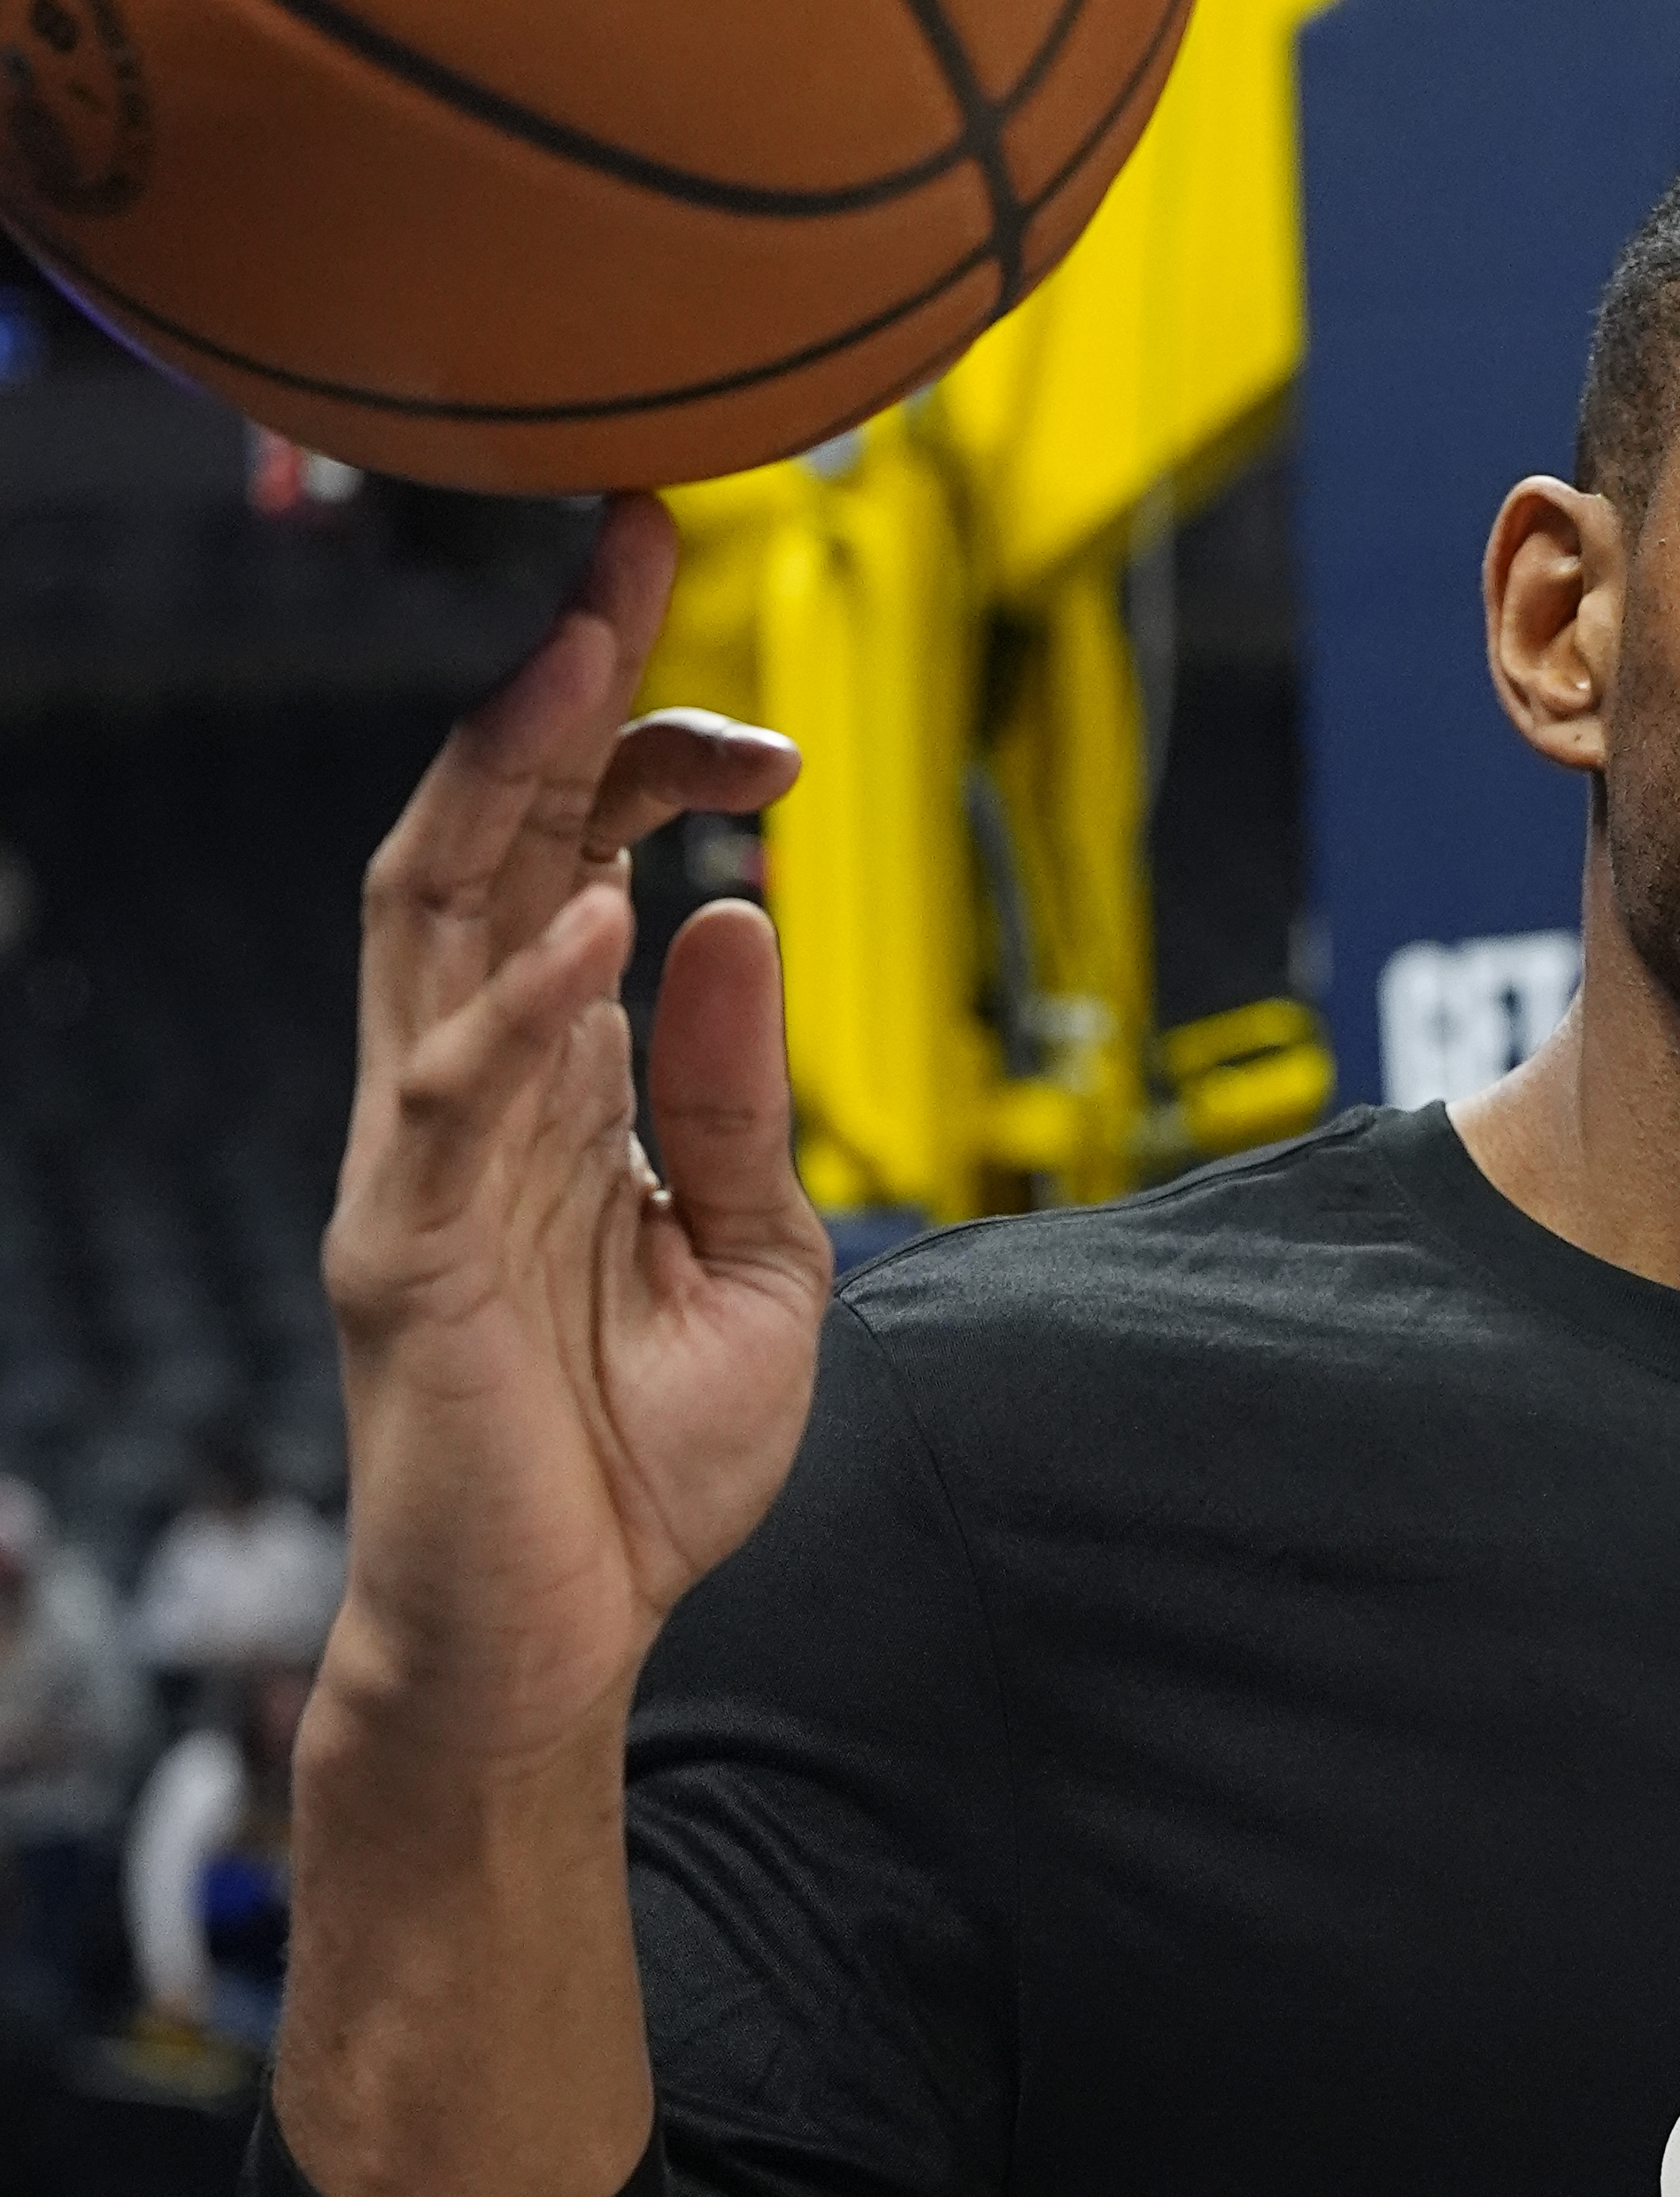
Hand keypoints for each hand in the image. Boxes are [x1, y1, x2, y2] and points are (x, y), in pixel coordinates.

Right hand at [314, 495, 830, 1777]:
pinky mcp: (404, 1260)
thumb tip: (736, 920)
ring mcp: (418, 1167)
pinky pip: (446, 1102)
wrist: (556, 1643)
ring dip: (506, 785)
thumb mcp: (753, 1260)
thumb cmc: (635, 1470)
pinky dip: (516, 1003)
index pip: (568, 865)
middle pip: (478, 841)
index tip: (759, 718)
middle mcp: (464, 1095)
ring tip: (585, 667)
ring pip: (425, 923)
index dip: (645, 766)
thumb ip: (739, 1100)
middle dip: (553, 691)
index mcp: (547, 1086)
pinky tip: (594, 925)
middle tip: (630, 553)